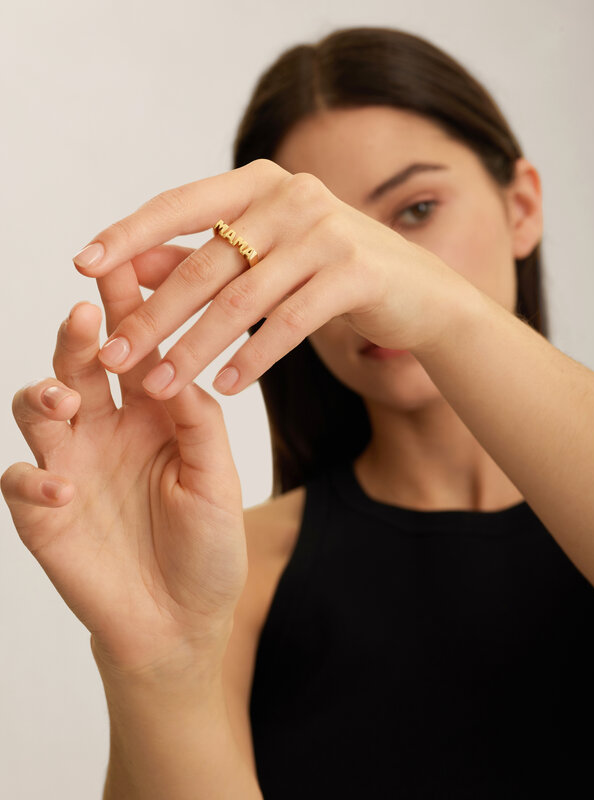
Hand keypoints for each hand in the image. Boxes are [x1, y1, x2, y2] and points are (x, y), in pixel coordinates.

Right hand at [1, 295, 247, 680]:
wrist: (181, 621)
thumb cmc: (207, 548)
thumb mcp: (216, 481)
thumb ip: (198, 422)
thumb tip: (175, 364)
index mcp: (151, 416)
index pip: (134, 351)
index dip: (126, 310)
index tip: (121, 267)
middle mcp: (107, 430)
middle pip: (79, 366)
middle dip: (77, 337)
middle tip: (85, 316)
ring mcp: (71, 466)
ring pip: (36, 407)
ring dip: (44, 394)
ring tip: (67, 399)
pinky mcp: (42, 510)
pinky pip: (20, 479)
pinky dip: (34, 478)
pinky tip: (64, 489)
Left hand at [72, 159, 474, 399]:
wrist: (418, 292)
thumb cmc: (330, 274)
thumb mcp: (264, 258)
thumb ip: (202, 256)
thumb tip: (128, 269)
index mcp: (260, 183)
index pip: (180, 204)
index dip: (129, 234)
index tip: (83, 265)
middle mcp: (291, 195)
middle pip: (205, 263)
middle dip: (154, 316)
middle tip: (114, 357)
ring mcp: (326, 231)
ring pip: (242, 299)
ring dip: (196, 348)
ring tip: (160, 387)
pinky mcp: (355, 272)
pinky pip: (289, 322)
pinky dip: (253, 357)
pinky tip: (226, 387)